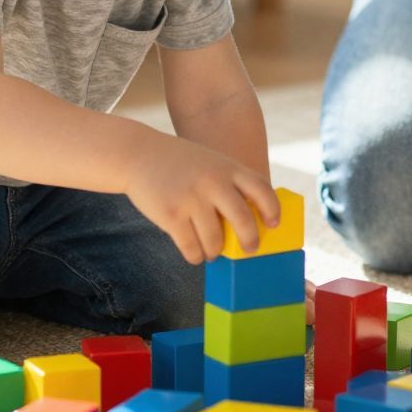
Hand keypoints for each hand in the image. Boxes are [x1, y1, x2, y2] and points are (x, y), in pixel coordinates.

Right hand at [123, 135, 281, 263]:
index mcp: (227, 168)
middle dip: (250, 240)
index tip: (273, 224)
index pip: (261, 189)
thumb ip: (230, 183)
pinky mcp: (171, 215)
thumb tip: (249, 222)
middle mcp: (213, 182)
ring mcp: (191, 199)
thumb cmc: (180, 163)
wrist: (139, 155)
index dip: (272, 209)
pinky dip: (196, 256)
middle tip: (250, 249)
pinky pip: (191, 247)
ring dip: (216, 252)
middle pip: (243, 220)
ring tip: (213, 252)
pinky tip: (196, 254)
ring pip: (215, 240)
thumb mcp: (212, 162)